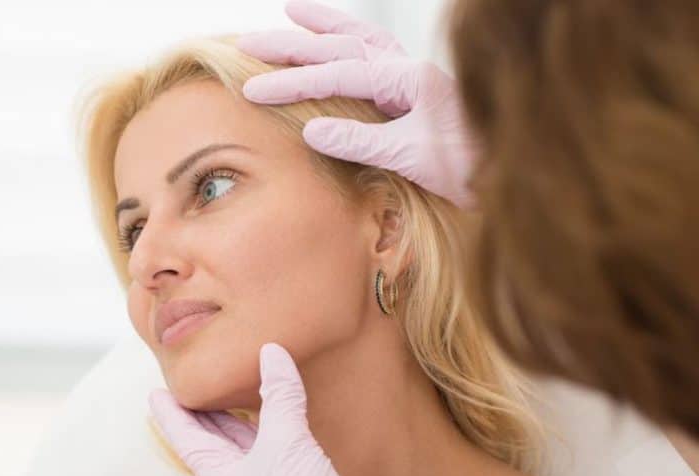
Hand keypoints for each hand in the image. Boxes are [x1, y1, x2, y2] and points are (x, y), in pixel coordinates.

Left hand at [147, 342, 406, 475]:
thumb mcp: (284, 438)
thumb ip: (278, 394)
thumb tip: (272, 352)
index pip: (185, 438)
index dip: (170, 414)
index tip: (154, 394)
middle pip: (208, 440)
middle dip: (198, 414)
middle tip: (187, 386)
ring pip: (239, 444)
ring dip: (231, 419)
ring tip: (222, 393)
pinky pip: (267, 448)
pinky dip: (264, 427)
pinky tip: (270, 413)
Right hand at [235, 0, 477, 208]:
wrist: (513, 174)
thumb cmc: (470, 168)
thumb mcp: (411, 157)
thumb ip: (360, 141)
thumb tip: (311, 130)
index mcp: (408, 78)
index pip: (336, 74)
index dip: (292, 82)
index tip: (252, 90)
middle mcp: (409, 69)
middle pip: (340, 47)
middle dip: (292, 45)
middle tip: (248, 41)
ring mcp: (413, 79)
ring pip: (360, 42)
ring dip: (324, 27)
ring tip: (292, 11)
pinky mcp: (415, 94)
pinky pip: (375, 59)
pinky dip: (349, 46)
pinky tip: (336, 41)